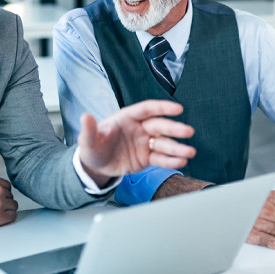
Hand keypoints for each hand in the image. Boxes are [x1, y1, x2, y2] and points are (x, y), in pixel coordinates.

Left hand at [78, 100, 195, 186]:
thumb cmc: (93, 147)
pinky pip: (160, 159)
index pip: (147, 109)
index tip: (178, 108)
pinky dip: (171, 161)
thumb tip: (84, 117)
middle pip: (159, 126)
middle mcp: (139, 128)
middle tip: (188, 131)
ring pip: (163, 144)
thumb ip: (89, 129)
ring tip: (190, 152)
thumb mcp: (88, 140)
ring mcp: (144, 143)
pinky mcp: (146, 158)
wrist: (96, 165)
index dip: (162, 108)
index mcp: (127, 118)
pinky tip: (181, 161)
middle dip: (174, 129)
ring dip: (177, 147)